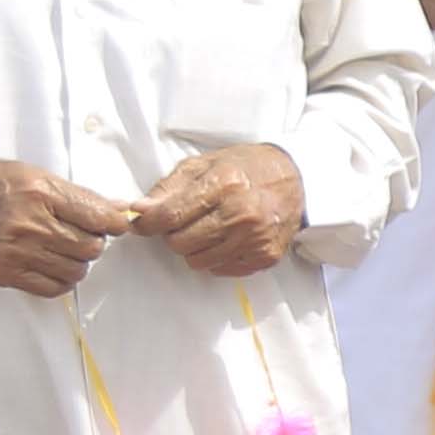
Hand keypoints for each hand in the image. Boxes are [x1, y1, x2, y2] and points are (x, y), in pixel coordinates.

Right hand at [0, 154, 136, 298]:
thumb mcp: (30, 173)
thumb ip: (74, 194)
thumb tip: (117, 208)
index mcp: (41, 192)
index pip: (101, 217)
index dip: (115, 223)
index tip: (113, 223)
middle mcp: (31, 224)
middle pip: (92, 247)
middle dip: (94, 241)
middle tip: (80, 233)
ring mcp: (17, 251)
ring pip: (76, 270)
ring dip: (77, 262)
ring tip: (62, 248)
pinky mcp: (5, 273)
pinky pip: (52, 288)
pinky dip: (60, 280)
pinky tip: (51, 265)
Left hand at [135, 145, 307, 275]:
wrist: (296, 177)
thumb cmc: (246, 168)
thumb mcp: (204, 164)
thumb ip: (168, 188)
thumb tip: (139, 210)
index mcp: (224, 184)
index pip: (169, 215)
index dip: (147, 223)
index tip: (139, 223)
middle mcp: (241, 214)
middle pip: (180, 243)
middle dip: (174, 233)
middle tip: (186, 220)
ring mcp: (255, 238)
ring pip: (197, 261)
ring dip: (194, 247)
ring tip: (208, 228)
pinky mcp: (265, 256)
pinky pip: (221, 269)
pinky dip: (216, 257)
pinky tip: (227, 238)